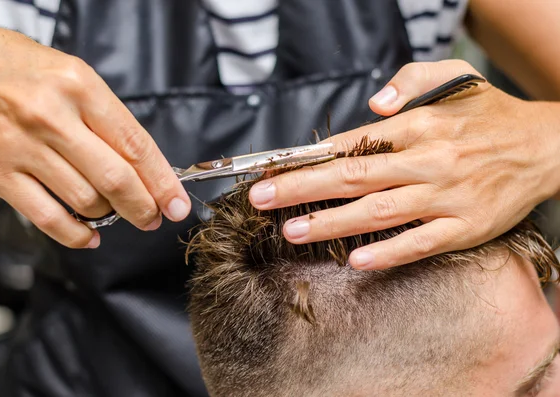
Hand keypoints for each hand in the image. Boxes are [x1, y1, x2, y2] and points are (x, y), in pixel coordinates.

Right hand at [0, 22, 190, 247]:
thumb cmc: (20, 68)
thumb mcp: (75, 77)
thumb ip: (108, 120)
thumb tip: (145, 168)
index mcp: (79, 87)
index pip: (135, 146)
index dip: (163, 181)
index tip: (177, 203)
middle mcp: (51, 117)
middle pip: (115, 180)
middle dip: (144, 207)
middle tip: (154, 217)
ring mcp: (21, 147)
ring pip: (86, 201)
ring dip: (111, 216)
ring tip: (115, 211)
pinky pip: (47, 218)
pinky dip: (76, 235)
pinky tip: (90, 236)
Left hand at [249, 60, 559, 268]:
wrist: (546, 148)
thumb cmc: (491, 116)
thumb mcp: (456, 78)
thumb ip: (411, 80)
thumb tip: (373, 105)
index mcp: (421, 125)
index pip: (353, 143)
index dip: (310, 158)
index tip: (274, 169)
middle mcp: (429, 160)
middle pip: (354, 177)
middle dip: (302, 189)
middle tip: (262, 199)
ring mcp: (447, 196)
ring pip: (379, 211)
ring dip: (331, 222)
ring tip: (292, 230)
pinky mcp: (466, 226)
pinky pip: (421, 242)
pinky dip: (388, 252)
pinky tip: (356, 259)